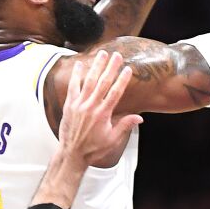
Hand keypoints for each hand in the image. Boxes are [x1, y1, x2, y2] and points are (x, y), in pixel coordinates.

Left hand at [59, 51, 143, 167]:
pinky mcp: (69, 105)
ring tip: (102, 54)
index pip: (115, 93)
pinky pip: (73, 87)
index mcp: (103, 114)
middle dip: (110, 68)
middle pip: (103, 83)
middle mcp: (91, 107)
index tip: (128, 69)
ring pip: (88, 81)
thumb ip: (125, 125)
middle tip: (116, 55)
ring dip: (96, 66)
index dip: (122, 80)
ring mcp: (79, 105)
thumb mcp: (113, 139)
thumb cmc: (93, 149)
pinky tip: (81, 64)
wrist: (72, 154)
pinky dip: (76, 75)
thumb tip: (139, 118)